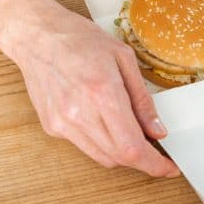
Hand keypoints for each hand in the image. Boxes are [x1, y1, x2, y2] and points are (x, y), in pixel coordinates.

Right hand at [3, 0, 179, 175]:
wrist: (36, 35)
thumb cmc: (77, 38)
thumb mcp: (122, 57)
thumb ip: (142, 99)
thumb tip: (157, 130)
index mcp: (103, 93)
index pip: (132, 147)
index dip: (154, 164)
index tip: (167, 167)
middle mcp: (79, 113)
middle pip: (118, 157)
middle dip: (141, 158)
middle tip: (152, 145)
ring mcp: (62, 122)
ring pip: (101, 157)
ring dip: (119, 151)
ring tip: (124, 127)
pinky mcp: (51, 125)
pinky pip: (83, 145)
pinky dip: (98, 140)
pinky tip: (97, 116)